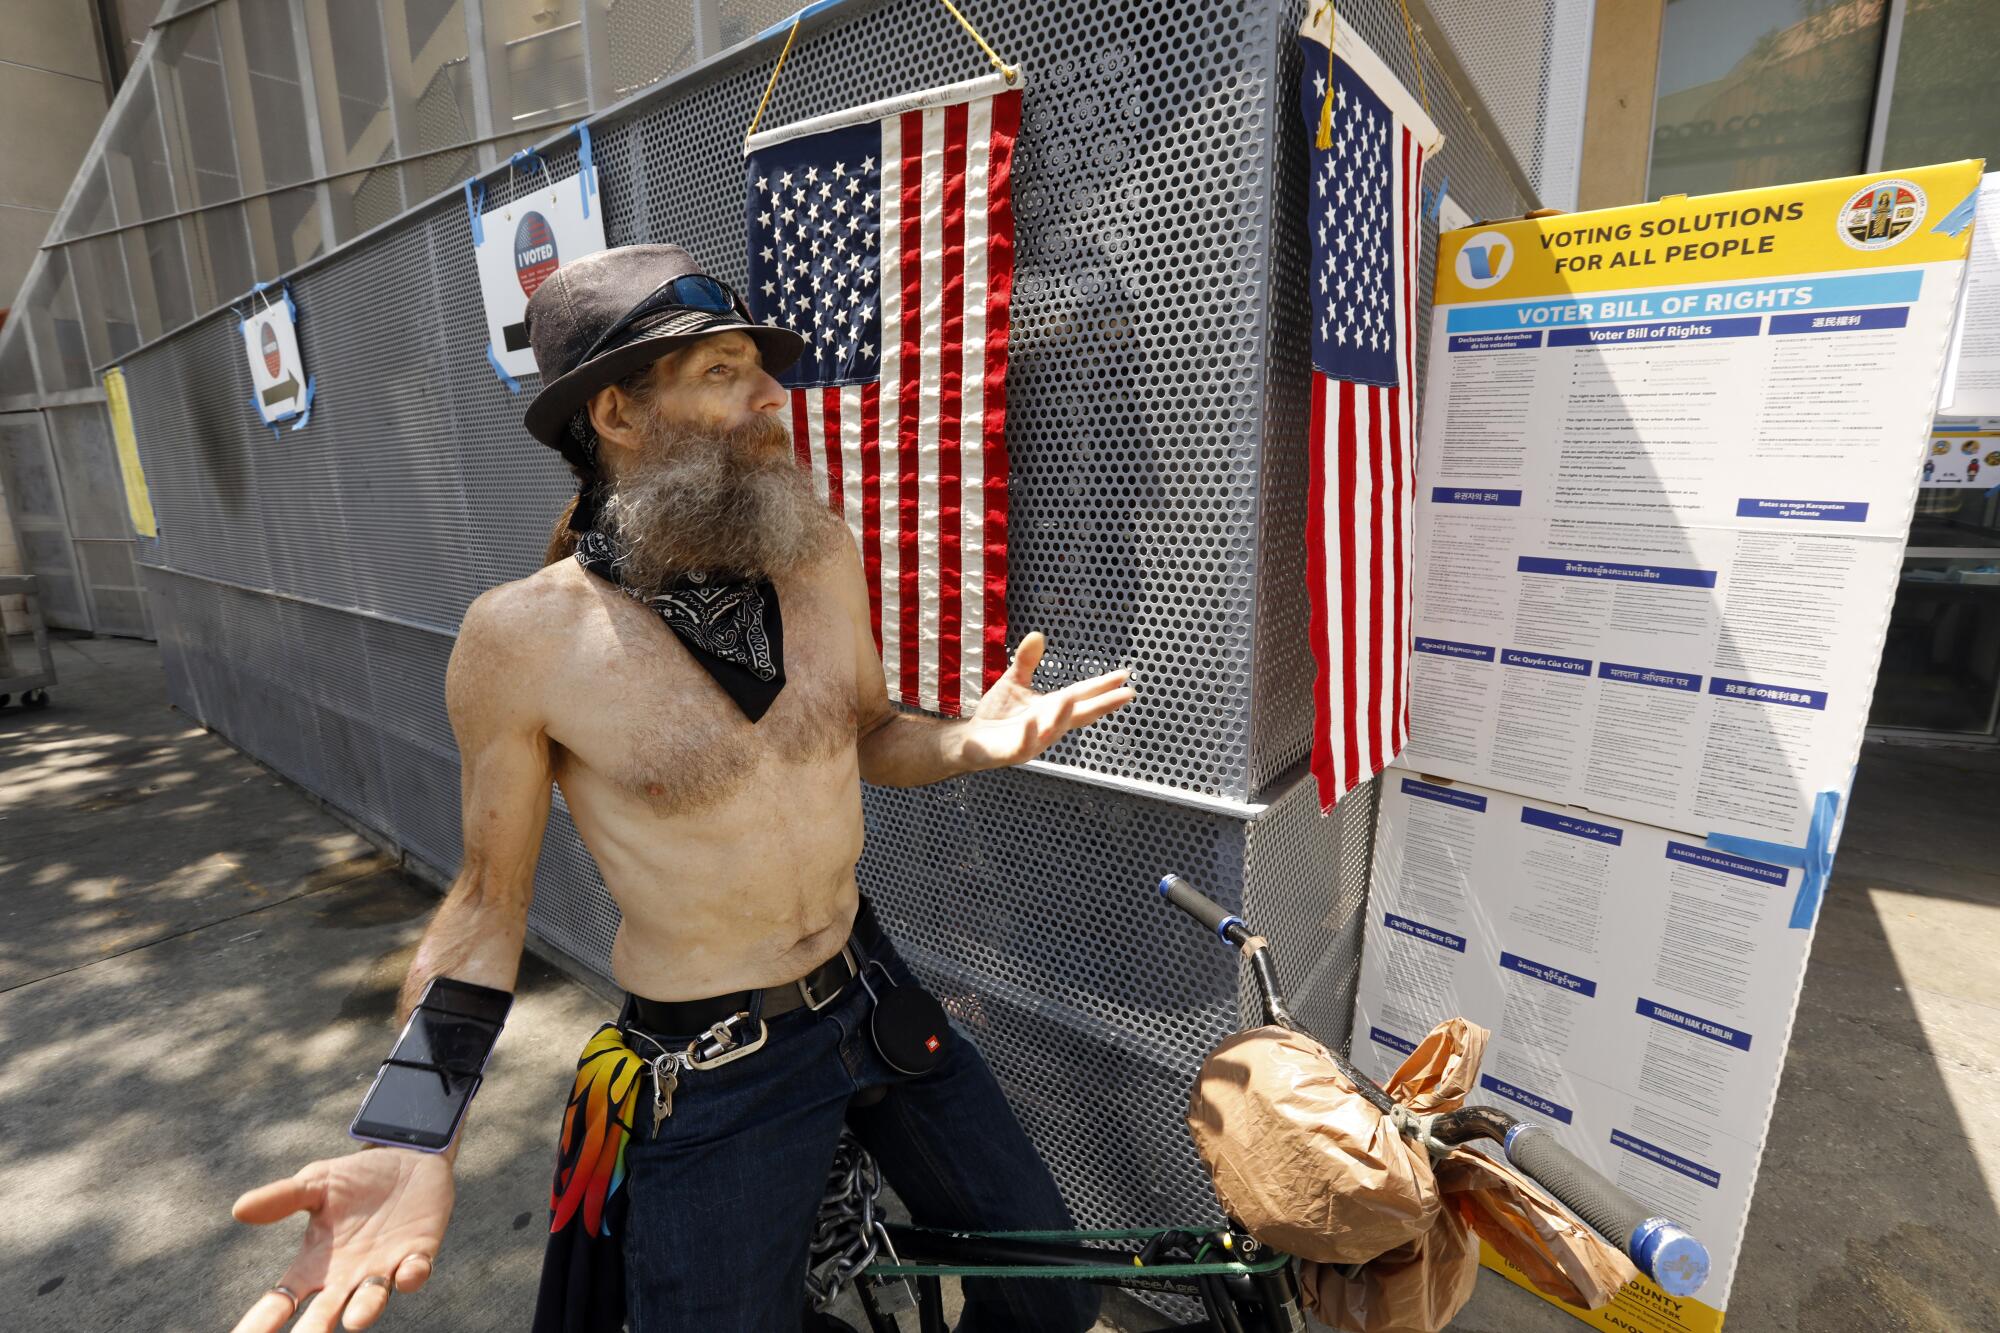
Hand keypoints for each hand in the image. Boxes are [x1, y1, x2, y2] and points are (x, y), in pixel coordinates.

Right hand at [229, 1147, 453, 1331]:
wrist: (407, 1157)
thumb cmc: (355, 1179)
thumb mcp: (315, 1184)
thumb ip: (282, 1198)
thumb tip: (238, 1209)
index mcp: (314, 1264)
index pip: (281, 1301)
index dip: (262, 1322)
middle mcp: (346, 1276)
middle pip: (324, 1313)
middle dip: (313, 1330)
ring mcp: (383, 1267)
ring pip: (371, 1300)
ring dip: (364, 1310)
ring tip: (353, 1321)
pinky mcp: (418, 1252)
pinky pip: (415, 1271)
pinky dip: (411, 1275)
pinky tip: (406, 1273)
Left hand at [961, 632, 1136, 768]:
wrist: (973, 740)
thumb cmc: (998, 713)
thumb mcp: (1014, 682)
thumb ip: (1026, 661)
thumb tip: (1037, 634)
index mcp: (1052, 707)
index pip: (1082, 695)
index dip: (1103, 686)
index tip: (1125, 676)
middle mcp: (1049, 725)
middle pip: (1079, 714)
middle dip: (1102, 705)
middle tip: (1127, 694)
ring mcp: (1034, 741)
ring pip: (1054, 730)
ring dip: (1063, 716)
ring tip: (1071, 698)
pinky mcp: (1013, 752)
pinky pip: (1024, 745)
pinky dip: (1031, 735)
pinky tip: (1034, 723)